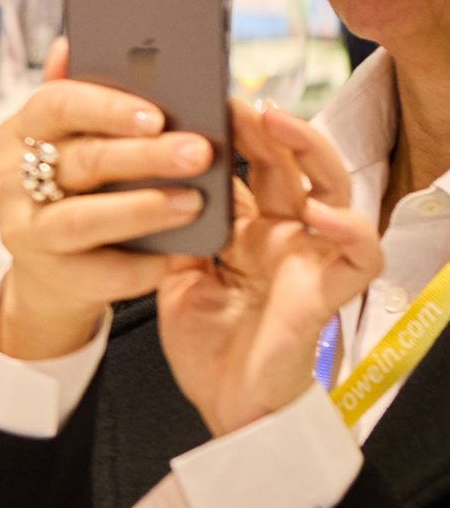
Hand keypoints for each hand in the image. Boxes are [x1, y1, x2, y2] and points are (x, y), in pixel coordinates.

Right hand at [0, 40, 216, 360]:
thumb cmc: (76, 190)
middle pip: (80, 161)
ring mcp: (23, 228)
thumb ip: (83, 95)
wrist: (53, 268)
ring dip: (141, 209)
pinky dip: (139, 265)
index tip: (159, 113)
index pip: (57, 105)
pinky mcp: (43, 275)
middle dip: (145, 156)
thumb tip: (71, 41)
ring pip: (81, 219)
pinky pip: (96, 271)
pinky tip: (175, 255)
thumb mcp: (73, 139)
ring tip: (193, 203)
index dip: (108, 108)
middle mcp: (11, 177)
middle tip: (199, 152)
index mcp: (23, 131)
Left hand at [158, 105, 382, 435]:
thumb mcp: (176, 277)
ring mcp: (309, 260)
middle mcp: (284, 237)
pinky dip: (350, 230)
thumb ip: (176, 232)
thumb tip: (148, 180)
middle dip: (268, 127)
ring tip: (279, 125)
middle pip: (290, 167)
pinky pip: (360, 256)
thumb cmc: (208, 347)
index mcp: (248, 231)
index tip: (207, 99)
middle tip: (239, 99)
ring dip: (310, 153)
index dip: (235, 133)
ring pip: (332, 191)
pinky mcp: (328, 293)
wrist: (225, 408)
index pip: (249, 168)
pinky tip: (322, 214)